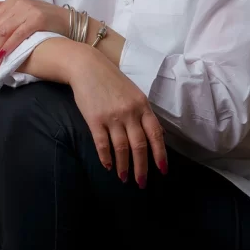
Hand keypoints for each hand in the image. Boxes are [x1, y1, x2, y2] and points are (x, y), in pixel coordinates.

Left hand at [0, 0, 65, 70]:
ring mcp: (28, 10)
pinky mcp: (38, 19)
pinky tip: (4, 56)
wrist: (70, 23)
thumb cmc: (46, 21)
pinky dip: (8, 47)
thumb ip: (0, 9)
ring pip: (3, 31)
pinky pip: (17, 34)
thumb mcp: (21, 11)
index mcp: (11, 1)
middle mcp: (18, 3)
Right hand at [68, 49, 167, 186]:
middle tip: (141, 183)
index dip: (160, 154)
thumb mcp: (134, 94)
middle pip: (139, 145)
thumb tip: (157, 136)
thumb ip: (144, 114)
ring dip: (123, 166)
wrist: (87, 67)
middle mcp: (130, 112)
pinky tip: (108, 166)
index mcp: (142, 106)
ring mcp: (112, 116)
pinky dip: (106, 157)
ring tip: (124, 178)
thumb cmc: (112, 81)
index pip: (155, 134)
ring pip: (121, 148)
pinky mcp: (94, 119)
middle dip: (142, 167)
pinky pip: (102, 143)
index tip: (162, 170)